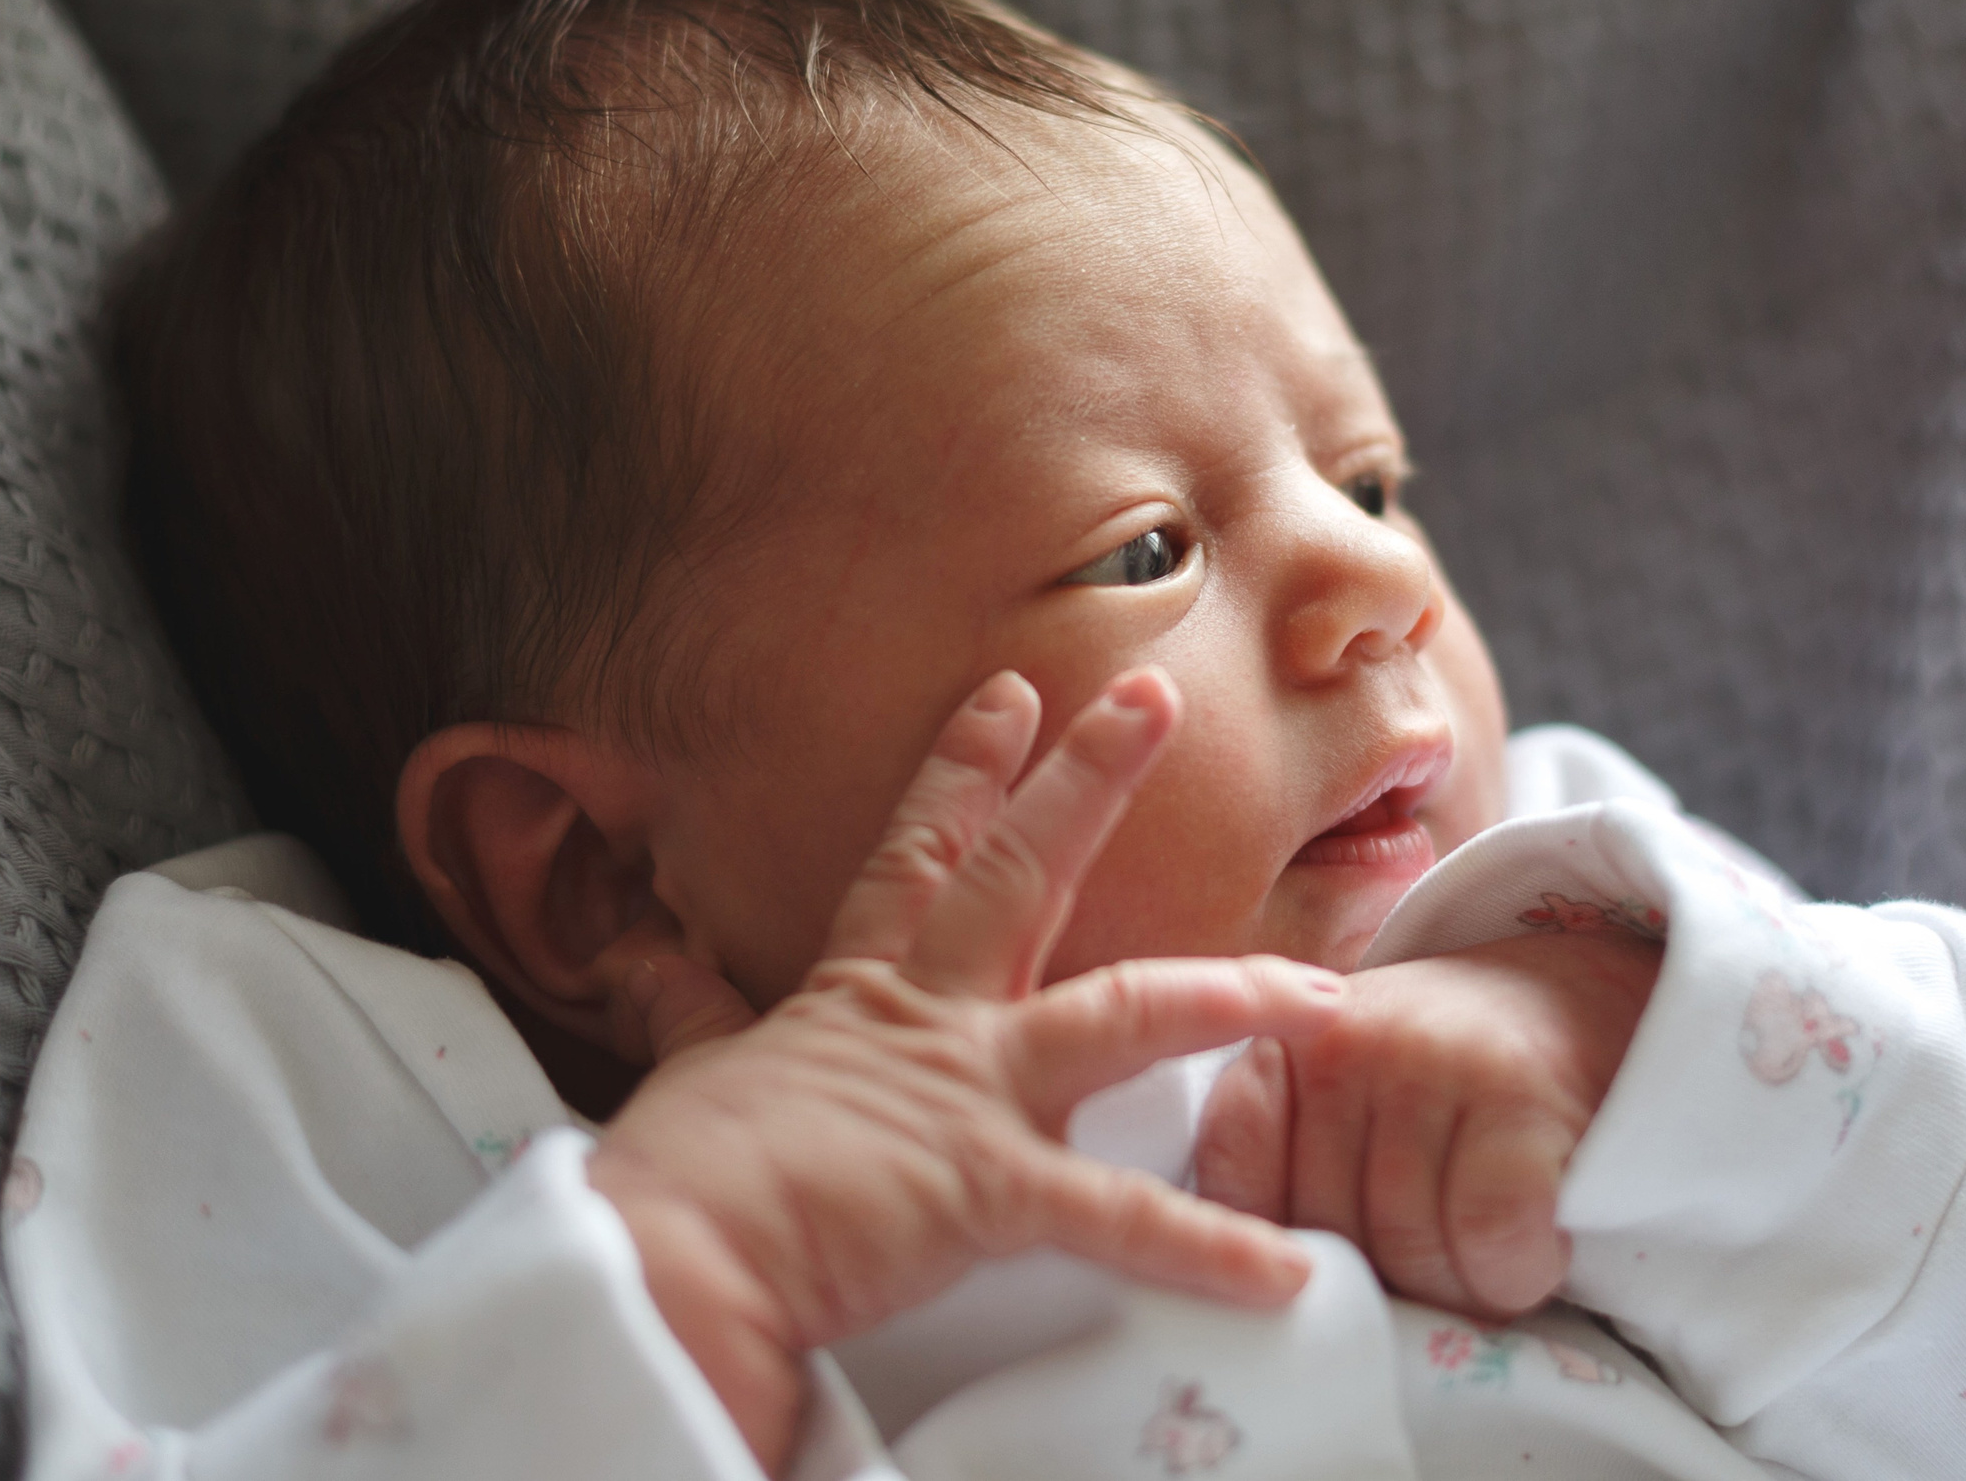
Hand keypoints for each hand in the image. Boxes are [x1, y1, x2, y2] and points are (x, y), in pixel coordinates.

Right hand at [586, 668, 1343, 1473]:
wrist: (664, 1258)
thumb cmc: (677, 1182)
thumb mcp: (692, 1073)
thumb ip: (692, 1014)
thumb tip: (642, 960)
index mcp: (856, 997)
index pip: (917, 860)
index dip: (963, 774)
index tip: (1009, 697)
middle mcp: (928, 1022)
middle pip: (1022, 874)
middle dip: (1089, 780)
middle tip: (1154, 701)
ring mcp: (969, 1092)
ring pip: (1125, 1013)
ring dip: (1234, 996)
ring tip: (1323, 992)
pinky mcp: (989, 1184)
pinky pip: (1122, 1219)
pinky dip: (1208, 1248)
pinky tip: (1286, 1268)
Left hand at [1193, 931, 1658, 1319]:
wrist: (1588, 995)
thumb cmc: (1453, 1075)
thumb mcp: (1348, 1091)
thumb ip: (1294, 1164)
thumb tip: (1263, 1300)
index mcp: (1282, 1046)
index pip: (1233, 1179)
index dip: (1276, 1250)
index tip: (1328, 1269)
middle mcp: (1341, 1045)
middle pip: (1330, 1235)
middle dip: (1387, 1283)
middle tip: (1438, 1265)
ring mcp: (1428, 1064)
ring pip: (1409, 1249)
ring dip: (1460, 1289)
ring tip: (1487, 1255)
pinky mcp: (1516, 1097)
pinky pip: (1489, 1239)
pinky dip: (1514, 1274)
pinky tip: (1533, 1250)